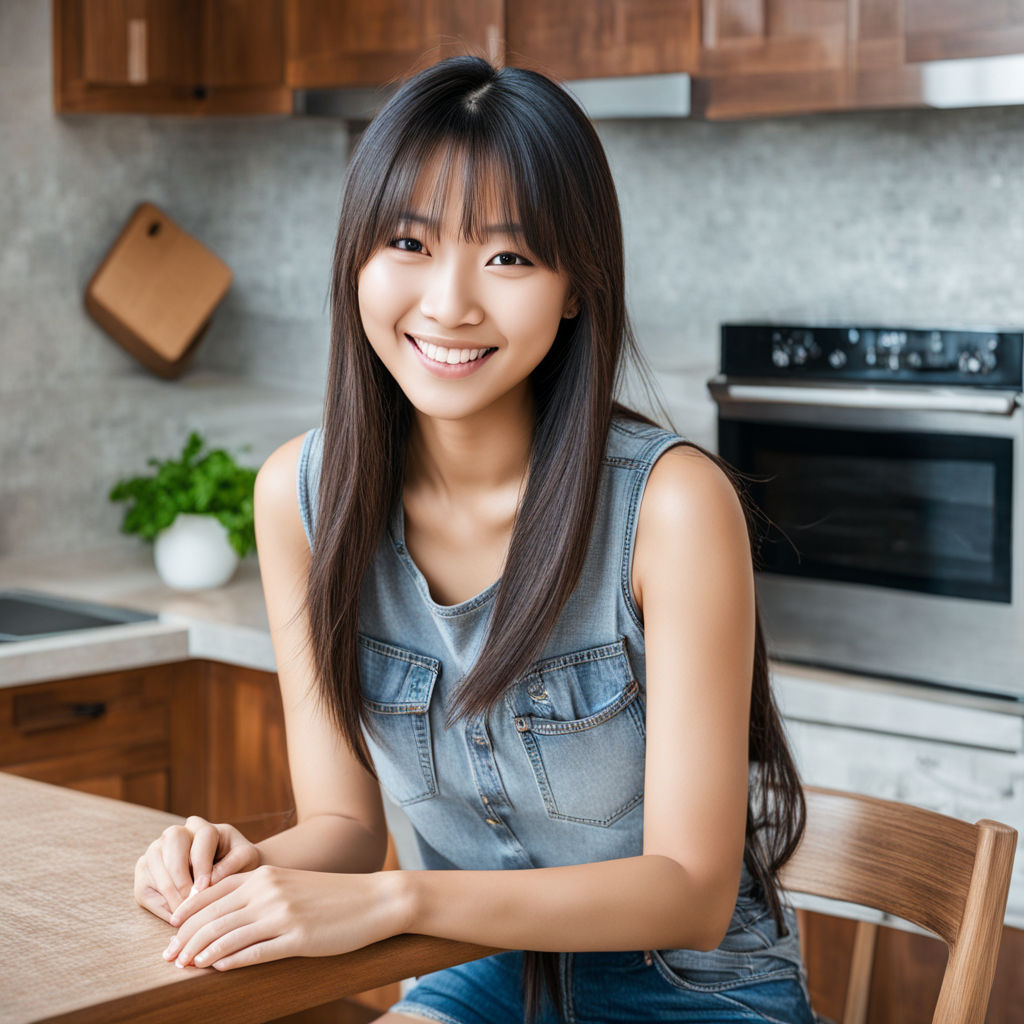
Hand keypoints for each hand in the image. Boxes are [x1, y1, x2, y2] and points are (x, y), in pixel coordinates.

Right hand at [135, 816, 260, 922]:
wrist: (227, 875)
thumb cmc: (238, 865)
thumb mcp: (245, 860)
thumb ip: (230, 866)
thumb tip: (207, 881)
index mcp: (202, 827)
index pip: (202, 835)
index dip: (201, 862)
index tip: (204, 886)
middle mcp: (176, 833)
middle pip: (172, 842)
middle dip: (180, 874)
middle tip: (190, 899)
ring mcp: (157, 850)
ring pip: (154, 862)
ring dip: (168, 890)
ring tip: (183, 911)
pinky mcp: (145, 871)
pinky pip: (145, 885)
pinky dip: (158, 903)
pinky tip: (174, 914)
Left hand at [161, 865, 401, 970]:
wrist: (373, 899)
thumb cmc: (330, 895)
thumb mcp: (289, 884)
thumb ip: (258, 893)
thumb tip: (223, 917)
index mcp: (264, 874)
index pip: (211, 893)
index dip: (185, 915)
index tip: (170, 933)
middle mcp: (268, 890)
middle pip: (213, 916)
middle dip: (184, 939)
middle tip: (167, 958)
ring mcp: (282, 914)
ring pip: (227, 935)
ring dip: (200, 953)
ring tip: (184, 967)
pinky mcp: (297, 937)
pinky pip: (254, 951)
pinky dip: (230, 961)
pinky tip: (216, 969)